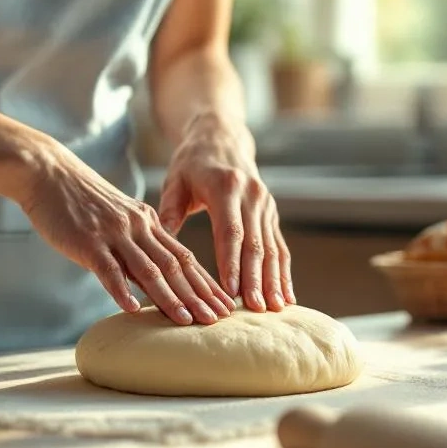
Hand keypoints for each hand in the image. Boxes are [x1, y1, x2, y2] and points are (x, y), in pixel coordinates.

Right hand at [16, 140, 234, 324]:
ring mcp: (113, 234)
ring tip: (186, 321)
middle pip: (175, 266)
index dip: (206, 284)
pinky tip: (132, 309)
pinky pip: (108, 269)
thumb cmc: (80, 200)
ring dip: (169, 298)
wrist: (48, 173)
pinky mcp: (88, 241)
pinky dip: (121, 290)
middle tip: (218, 320)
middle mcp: (137, 227)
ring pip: (148, 269)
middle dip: (198, 296)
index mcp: (147, 222)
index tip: (224, 306)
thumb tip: (152, 276)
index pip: (184, 257)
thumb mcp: (118, 218)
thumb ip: (137, 243)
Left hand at [156, 115, 294, 311]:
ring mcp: (265, 204)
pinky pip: (279, 246)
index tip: (230, 291)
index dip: (231, 263)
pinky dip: (283, 272)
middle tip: (255, 310)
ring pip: (272, 248)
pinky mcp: (271, 212)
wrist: (220, 138)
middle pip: (255, 244)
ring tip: (275, 310)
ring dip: (274, 280)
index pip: (230, 231)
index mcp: (225, 186)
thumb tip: (160, 247)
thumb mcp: (174, 182)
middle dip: (256, 279)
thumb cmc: (190, 164)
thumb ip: (169, 213)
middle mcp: (251, 195)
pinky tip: (286, 296)